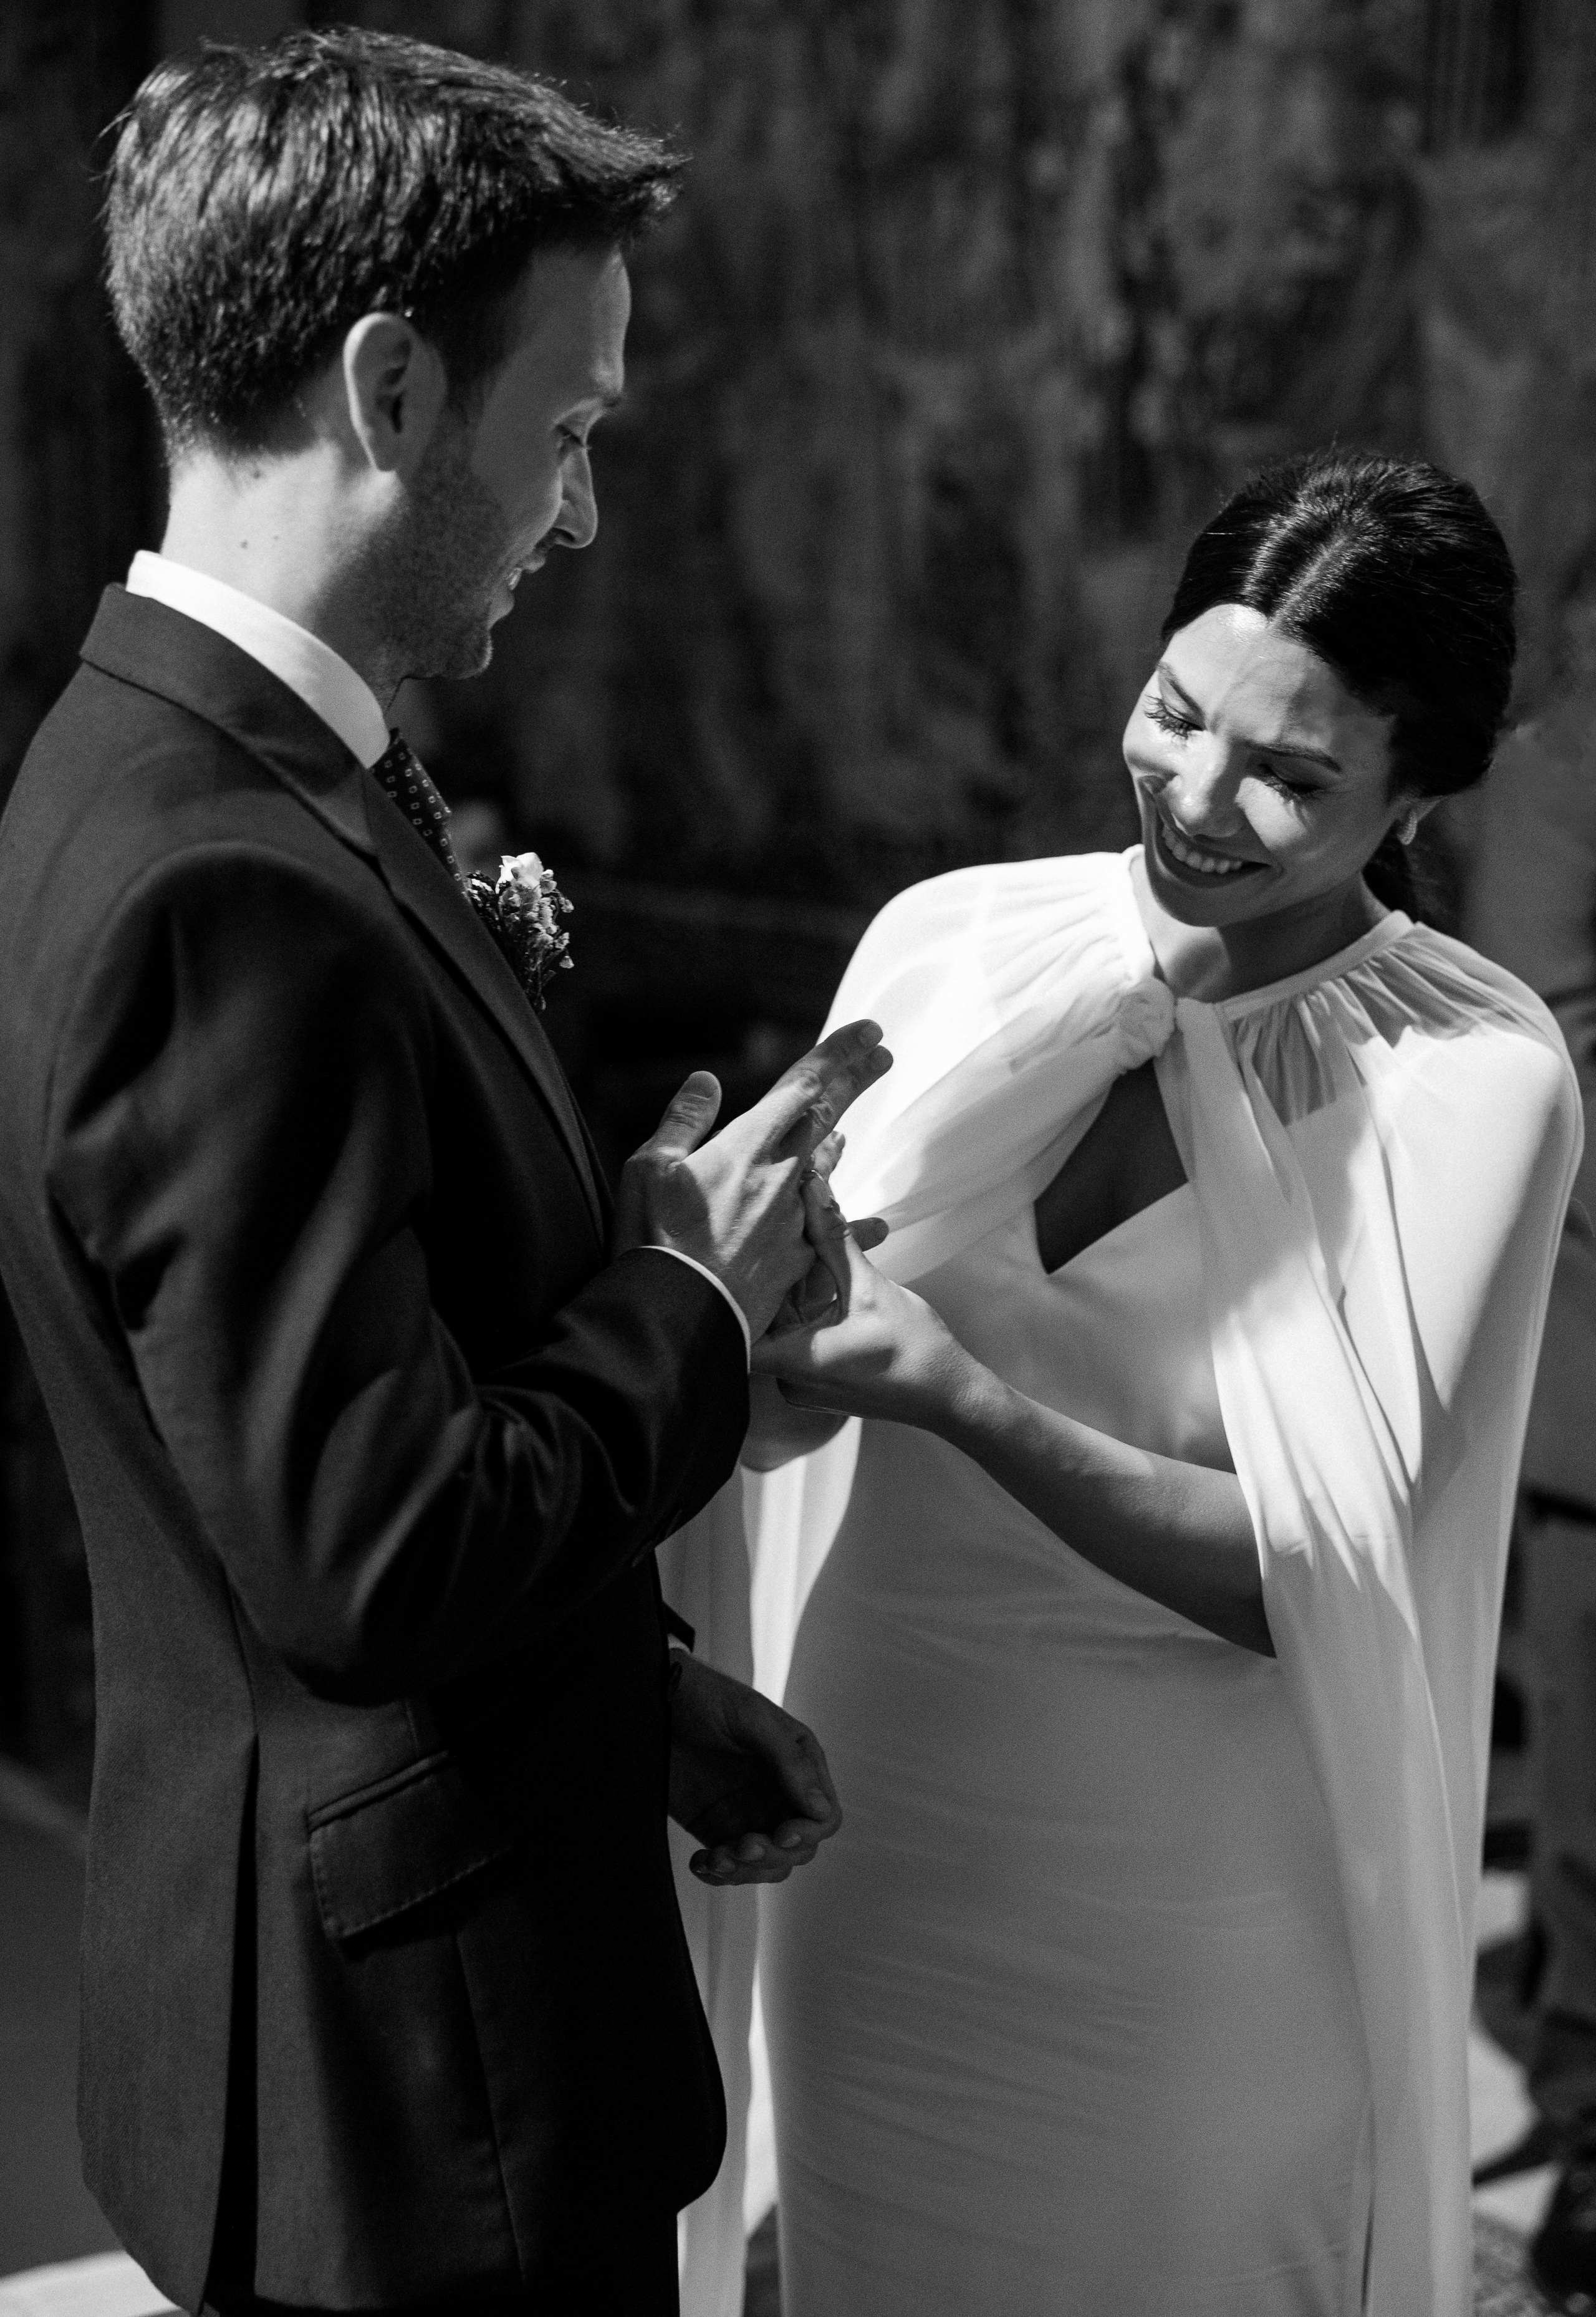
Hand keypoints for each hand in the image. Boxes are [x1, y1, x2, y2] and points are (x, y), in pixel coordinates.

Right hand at [612, 1020, 891, 1339]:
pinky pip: (834, 1235)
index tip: (869, 1031)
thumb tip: (708, 1079)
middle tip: (883, 1054)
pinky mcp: (799, 1261)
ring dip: (838, 1145)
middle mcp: (783, 1177)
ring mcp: (796, 1220)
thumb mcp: (650, 1167)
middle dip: (855, 1080)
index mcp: (748, 1146)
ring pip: (826, 1170)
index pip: (802, 1087)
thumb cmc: (654, 1240)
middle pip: (827, 1117)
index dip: (839, 1054)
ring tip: (847, 1132)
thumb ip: (684, 1120)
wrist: (679, 1317)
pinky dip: (856, 1226)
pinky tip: (881, 1225)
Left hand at [668, 1653, 841, 1884]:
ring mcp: (747, 1813)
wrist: (651, 1701)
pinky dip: (719, 1873)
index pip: (822, 1816)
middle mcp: (778, 1793)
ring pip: (766, 1865)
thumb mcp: (751, 1717)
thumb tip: (821, 1809)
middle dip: (771, 1855)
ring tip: (715, 1858)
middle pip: (797, 1848)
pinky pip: (730, 1865)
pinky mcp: (716, 1828)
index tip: (780, 1834)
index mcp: (797, 1764)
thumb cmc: (704, 1696)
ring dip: (744, 1871)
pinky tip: (700, 1863)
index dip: (807, 1832)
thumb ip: (790, 1761)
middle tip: (740, 1845)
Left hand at [752, 1228, 972, 1429]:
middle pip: (774, 1304)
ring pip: (796, 1309)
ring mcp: (805, 1375)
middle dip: (796, 1257)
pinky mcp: (820, 1370)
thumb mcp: (870, 1288)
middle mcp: (790, 1375)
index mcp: (794, 1362)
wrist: (949, 1393)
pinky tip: (850, 1261)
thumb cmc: (915, 1351)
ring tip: (852, 1233)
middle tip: (809, 1215)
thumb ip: (834, 1239)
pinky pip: (810, 1324)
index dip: (741, 1273)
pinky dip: (826, 1294)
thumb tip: (811, 1191)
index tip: (751, 1236)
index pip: (741, 1315)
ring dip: (819, 1271)